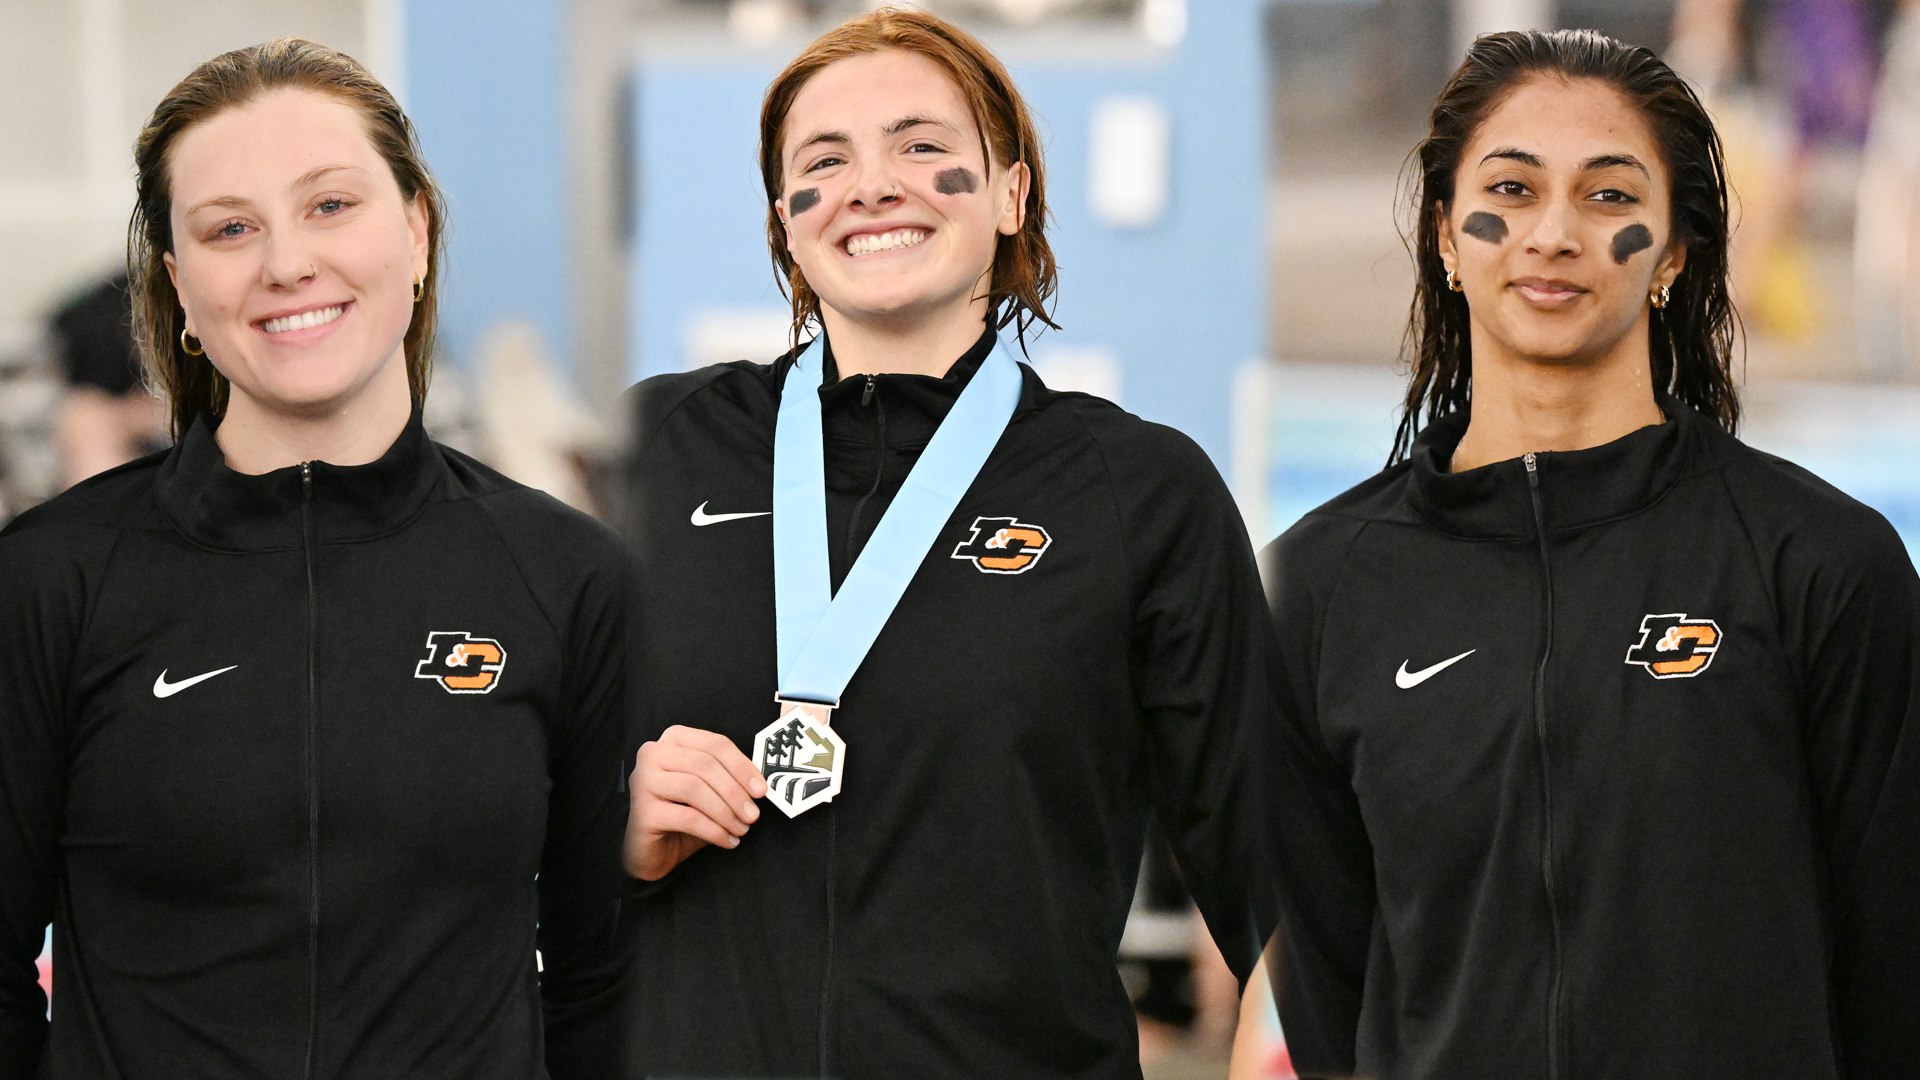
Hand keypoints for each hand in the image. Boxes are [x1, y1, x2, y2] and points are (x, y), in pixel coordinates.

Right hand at [625, 725, 766, 880]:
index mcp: (673, 740)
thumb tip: (759, 784)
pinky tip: (726, 840)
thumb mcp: (710, 790)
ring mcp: (643, 781)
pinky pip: (687, 817)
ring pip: (694, 788)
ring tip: (741, 828)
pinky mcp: (642, 811)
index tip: (761, 789)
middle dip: (734, 791)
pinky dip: (714, 831)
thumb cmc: (683, 815)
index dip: (742, 766)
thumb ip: (729, 778)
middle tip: (753, 814)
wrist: (654, 849)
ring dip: (725, 812)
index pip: (715, 744)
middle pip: (705, 764)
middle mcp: (653, 755)